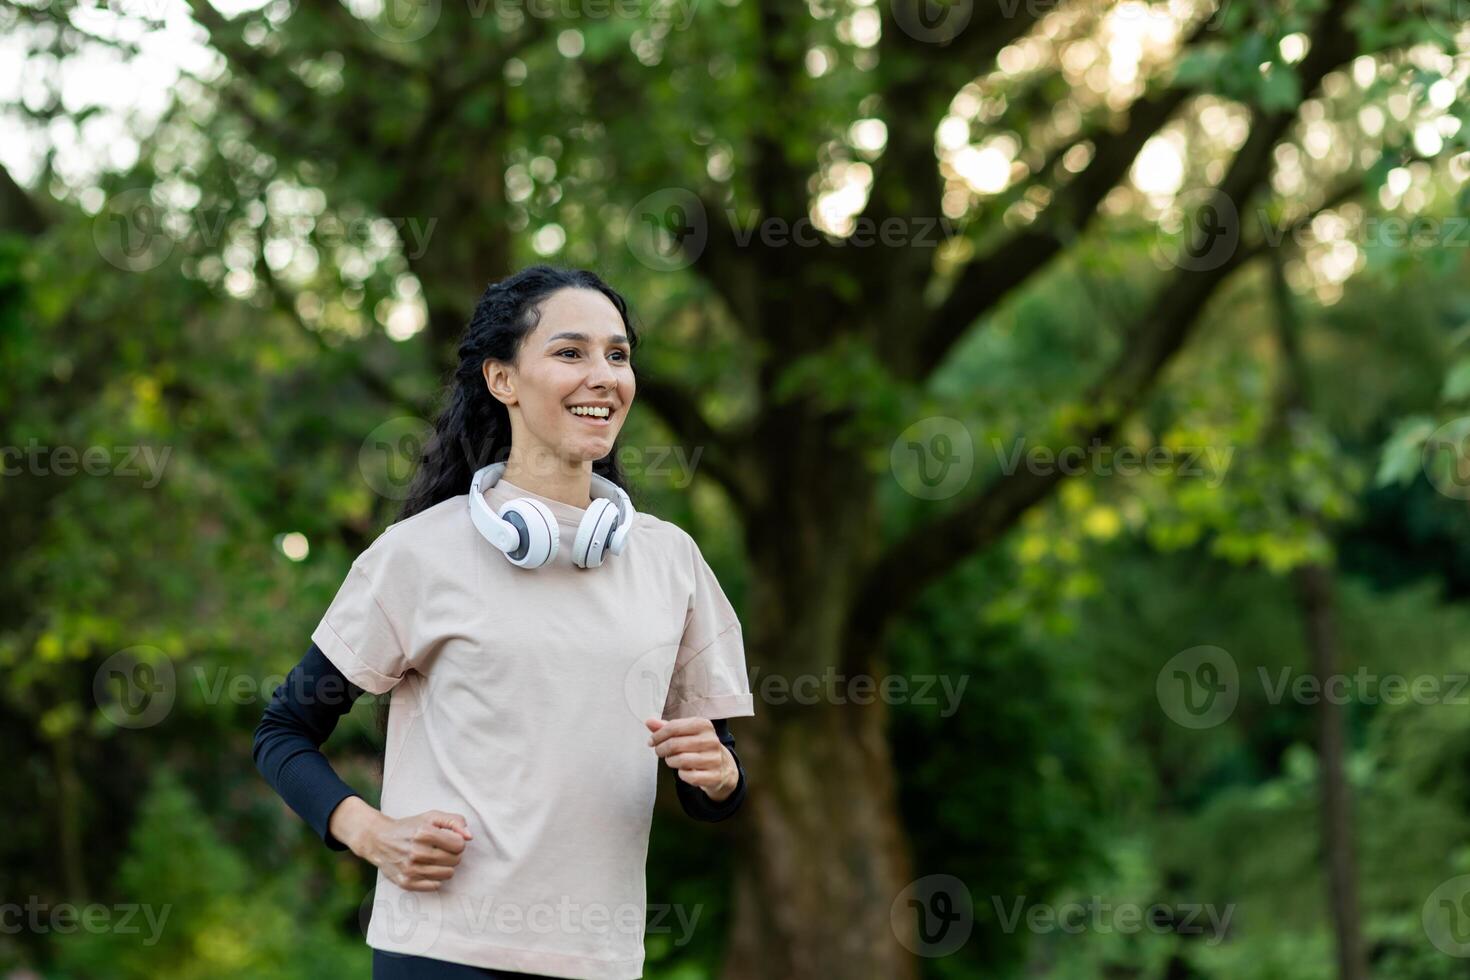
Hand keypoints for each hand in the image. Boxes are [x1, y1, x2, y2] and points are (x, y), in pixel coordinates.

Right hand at [354, 807, 472, 891]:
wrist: (379, 840)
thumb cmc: (410, 827)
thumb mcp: (432, 817)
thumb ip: (455, 821)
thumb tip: (469, 837)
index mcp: (424, 833)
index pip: (459, 845)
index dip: (457, 841)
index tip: (448, 839)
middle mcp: (416, 852)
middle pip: (455, 860)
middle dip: (452, 854)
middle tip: (441, 849)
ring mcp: (410, 870)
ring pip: (448, 874)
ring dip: (445, 866)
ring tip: (434, 858)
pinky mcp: (406, 883)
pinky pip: (435, 886)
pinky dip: (434, 878)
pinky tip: (426, 868)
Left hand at [645, 717, 738, 801]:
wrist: (723, 766)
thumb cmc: (699, 747)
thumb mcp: (686, 733)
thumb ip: (667, 727)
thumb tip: (649, 722)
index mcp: (703, 725)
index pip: (674, 727)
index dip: (658, 735)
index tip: (651, 741)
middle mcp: (711, 740)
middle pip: (675, 744)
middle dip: (661, 749)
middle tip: (659, 752)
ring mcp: (714, 759)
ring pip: (681, 760)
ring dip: (671, 761)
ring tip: (671, 760)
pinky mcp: (714, 776)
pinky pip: (689, 776)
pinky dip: (682, 774)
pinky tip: (684, 770)